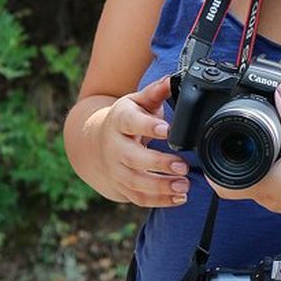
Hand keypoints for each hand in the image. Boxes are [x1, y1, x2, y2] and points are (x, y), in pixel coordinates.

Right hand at [96, 76, 190, 206]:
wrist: (96, 140)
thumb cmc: (126, 118)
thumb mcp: (137, 101)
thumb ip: (156, 92)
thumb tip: (172, 79)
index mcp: (119, 121)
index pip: (132, 123)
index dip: (148, 127)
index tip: (168, 130)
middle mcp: (114, 147)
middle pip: (133, 158)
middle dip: (158, 164)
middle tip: (183, 166)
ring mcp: (116, 169)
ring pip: (135, 182)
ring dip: (161, 187)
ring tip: (184, 186)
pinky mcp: (121, 186)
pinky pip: (138, 197)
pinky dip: (159, 201)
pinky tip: (179, 198)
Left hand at [208, 84, 280, 236]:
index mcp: (261, 186)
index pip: (223, 186)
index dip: (212, 172)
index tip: (211, 154)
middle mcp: (266, 198)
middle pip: (239, 182)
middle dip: (236, 162)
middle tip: (237, 143)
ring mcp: (280, 202)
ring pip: (258, 184)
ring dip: (257, 166)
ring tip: (264, 147)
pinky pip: (275, 186)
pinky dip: (274, 172)